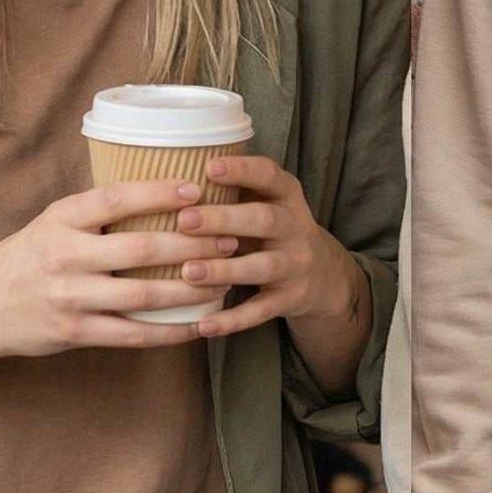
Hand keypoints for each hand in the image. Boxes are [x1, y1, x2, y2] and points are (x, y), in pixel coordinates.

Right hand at [0, 178, 242, 360]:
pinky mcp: (75, 332)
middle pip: (141, 248)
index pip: (116, 199)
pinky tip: (198, 324)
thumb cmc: (26, 258)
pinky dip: (171, 329)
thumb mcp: (51, 223)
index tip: (197, 192)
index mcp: (60, 219)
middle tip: (229, 239)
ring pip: (144, 293)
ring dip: (191, 287)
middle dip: (192, 244)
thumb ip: (94, 213)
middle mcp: (64, 255)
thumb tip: (158, 191)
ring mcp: (70, 297)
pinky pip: (134, 332)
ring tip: (224, 279)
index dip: (159, 193)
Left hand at [172, 154, 362, 340]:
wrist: (323, 277)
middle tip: (184, 220)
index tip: (209, 167)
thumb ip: (232, 189)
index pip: (269, 175)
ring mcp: (295, 266)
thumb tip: (168, 178)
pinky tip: (204, 325)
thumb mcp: (265, 202)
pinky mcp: (290, 300)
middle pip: (263, 220)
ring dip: (225, 270)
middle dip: (224, 219)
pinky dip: (232, 320)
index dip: (242, 170)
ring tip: (189, 272)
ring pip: (262, 267)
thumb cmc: (272, 230)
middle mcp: (296, 228)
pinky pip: (260, 311)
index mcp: (287, 196)